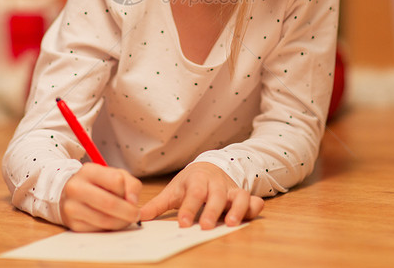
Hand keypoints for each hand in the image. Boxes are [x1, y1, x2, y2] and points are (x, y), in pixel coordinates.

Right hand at [60, 163, 141, 231]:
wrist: (67, 194)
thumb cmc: (96, 184)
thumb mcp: (114, 175)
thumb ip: (130, 185)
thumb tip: (133, 202)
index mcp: (89, 171)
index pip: (116, 181)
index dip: (127, 192)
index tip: (131, 199)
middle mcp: (77, 188)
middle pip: (110, 203)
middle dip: (128, 212)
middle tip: (135, 215)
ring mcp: (72, 207)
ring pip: (105, 220)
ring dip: (121, 223)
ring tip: (125, 220)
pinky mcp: (73, 224)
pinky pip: (98, 230)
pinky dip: (109, 229)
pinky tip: (111, 222)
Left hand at [139, 162, 263, 229]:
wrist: (210, 166)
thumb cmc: (190, 183)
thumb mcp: (173, 190)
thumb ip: (157, 205)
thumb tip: (139, 217)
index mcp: (196, 180)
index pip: (193, 193)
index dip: (189, 208)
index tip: (183, 223)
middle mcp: (216, 184)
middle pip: (216, 195)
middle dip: (211, 211)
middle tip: (205, 227)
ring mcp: (231, 189)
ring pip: (239, 196)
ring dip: (236, 209)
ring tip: (230, 224)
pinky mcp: (243, 196)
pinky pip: (254, 200)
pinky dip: (254, 208)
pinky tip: (248, 217)